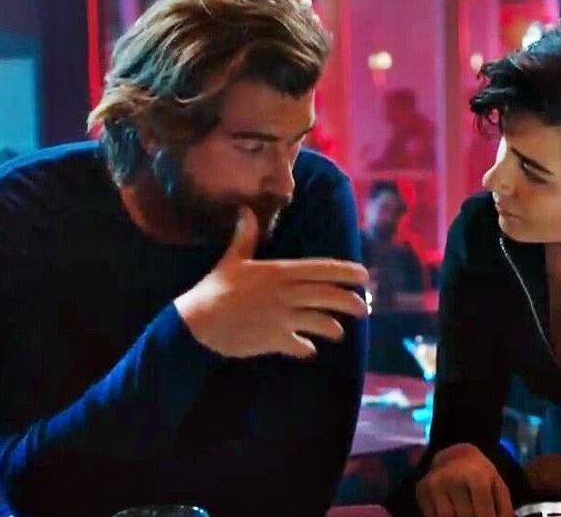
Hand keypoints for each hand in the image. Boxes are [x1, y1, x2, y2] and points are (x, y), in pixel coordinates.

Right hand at [175, 206, 368, 358]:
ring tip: (338, 332)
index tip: (364, 276)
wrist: (196, 323)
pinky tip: (309, 350)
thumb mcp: (231, 260)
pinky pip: (300, 346)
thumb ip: (245, 237)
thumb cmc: (214, 289)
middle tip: (364, 308)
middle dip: (351, 302)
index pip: (321, 269)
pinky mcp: (274, 340)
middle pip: (327, 296)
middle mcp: (284, 293)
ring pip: (320, 322)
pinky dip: (307, 349)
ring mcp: (281, 318)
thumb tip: (245, 211)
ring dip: (333, 328)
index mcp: (278, 272)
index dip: (345, 271)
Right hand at [416, 443, 512, 516]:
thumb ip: (504, 508)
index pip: (483, 513)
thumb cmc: (480, 473)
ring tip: (463, 512)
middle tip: (473, 513)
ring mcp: (435, 484)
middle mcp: (453, 478)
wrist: (454, 454)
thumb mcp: (497, 485)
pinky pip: (432, 516)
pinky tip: (451, 511)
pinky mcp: (422, 489)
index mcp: (476, 477)